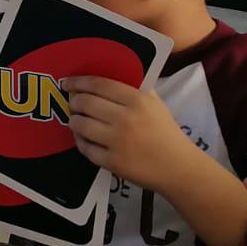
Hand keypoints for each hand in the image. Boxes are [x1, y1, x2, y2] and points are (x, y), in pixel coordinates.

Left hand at [66, 75, 189, 193]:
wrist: (178, 167)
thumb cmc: (165, 131)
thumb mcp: (154, 102)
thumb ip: (133, 87)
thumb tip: (104, 79)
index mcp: (137, 100)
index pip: (99, 84)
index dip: (78, 82)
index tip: (67, 83)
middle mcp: (125, 119)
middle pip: (85, 103)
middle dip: (74, 102)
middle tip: (73, 103)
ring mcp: (118, 142)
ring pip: (80, 125)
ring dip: (74, 121)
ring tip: (76, 120)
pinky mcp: (113, 162)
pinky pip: (85, 148)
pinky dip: (80, 142)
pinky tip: (84, 139)